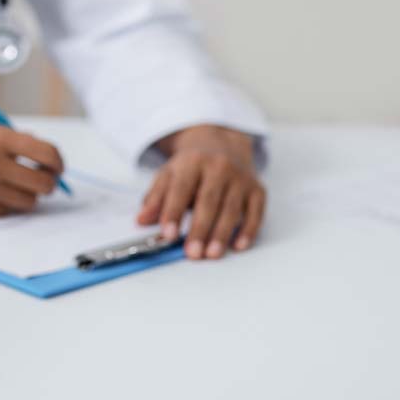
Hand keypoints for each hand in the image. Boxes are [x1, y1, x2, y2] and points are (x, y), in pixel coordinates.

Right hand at [0, 125, 62, 217]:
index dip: (57, 163)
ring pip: (27, 202)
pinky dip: (2, 205)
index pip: (48, 154)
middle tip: (37, 179)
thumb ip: (9, 141)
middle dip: (45, 182)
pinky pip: (4, 213)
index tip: (54, 167)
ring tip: (8, 186)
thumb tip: (41, 156)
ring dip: (23, 196)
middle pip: (43, 184)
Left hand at [136, 125, 265, 259]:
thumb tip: (141, 220)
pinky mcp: (257, 190)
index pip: (181, 189)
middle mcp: (219, 167)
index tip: (167, 235)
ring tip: (212, 254)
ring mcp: (241, 178)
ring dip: (222, 234)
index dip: (173, 212)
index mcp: (192, 162)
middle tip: (192, 253)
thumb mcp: (169, 174)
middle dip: (200, 229)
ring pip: (232, 209)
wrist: (223, 145)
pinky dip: (248, 230)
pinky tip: (238, 245)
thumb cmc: (192, 166)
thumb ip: (155, 198)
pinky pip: (256, 212)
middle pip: (208, 201)